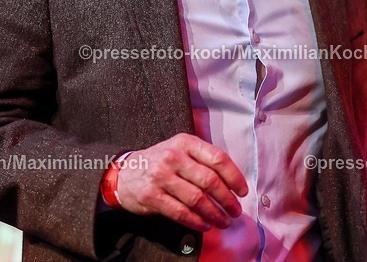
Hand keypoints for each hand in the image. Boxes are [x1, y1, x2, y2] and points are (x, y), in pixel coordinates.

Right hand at [115, 133, 247, 231]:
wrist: (123, 172)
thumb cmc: (160, 161)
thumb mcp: (180, 149)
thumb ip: (203, 159)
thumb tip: (232, 182)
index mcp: (185, 142)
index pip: (217, 159)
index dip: (234, 177)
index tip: (243, 191)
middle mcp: (173, 157)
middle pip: (209, 181)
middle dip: (227, 199)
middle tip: (236, 211)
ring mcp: (161, 176)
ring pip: (196, 199)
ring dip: (214, 213)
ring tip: (223, 221)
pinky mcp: (151, 196)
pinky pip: (180, 212)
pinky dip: (196, 221)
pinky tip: (204, 225)